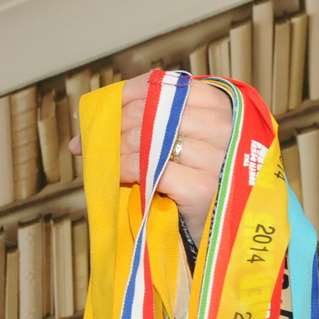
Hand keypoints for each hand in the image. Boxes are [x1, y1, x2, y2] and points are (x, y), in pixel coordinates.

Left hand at [68, 72, 234, 229]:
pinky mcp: (201, 188)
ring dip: (116, 150)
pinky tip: (118, 177)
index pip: (165, 86)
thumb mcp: (188, 144)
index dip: (127, 95)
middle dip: (115, 127)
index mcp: (220, 106)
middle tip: (91, 144)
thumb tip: (96, 117)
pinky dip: (125, 170)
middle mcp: (222, 126)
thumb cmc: (202, 184)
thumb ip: (155, 123)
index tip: (105, 113)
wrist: (226, 232)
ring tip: (103, 161)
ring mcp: (214, 157)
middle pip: (151, 111)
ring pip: (146, 139)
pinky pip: (148, 168)